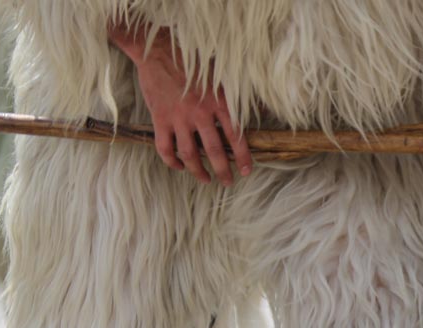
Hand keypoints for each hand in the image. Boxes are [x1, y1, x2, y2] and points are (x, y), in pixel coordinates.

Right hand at [111, 23, 251, 184]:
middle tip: (228, 182)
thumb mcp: (221, 76)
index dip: (243, 157)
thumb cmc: (193, 62)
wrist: (158, 50)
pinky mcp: (160, 119)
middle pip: (214, 151)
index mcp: (218, 103)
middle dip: (223, 171)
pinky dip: (172, 161)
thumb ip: (237, 96)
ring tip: (205, 179)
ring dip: (198, 171)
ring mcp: (178, 118)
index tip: (246, 171)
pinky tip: (179, 167)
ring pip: (190, 155)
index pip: (236, 136)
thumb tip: (264, 109)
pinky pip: (165, 148)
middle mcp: (200, 113)